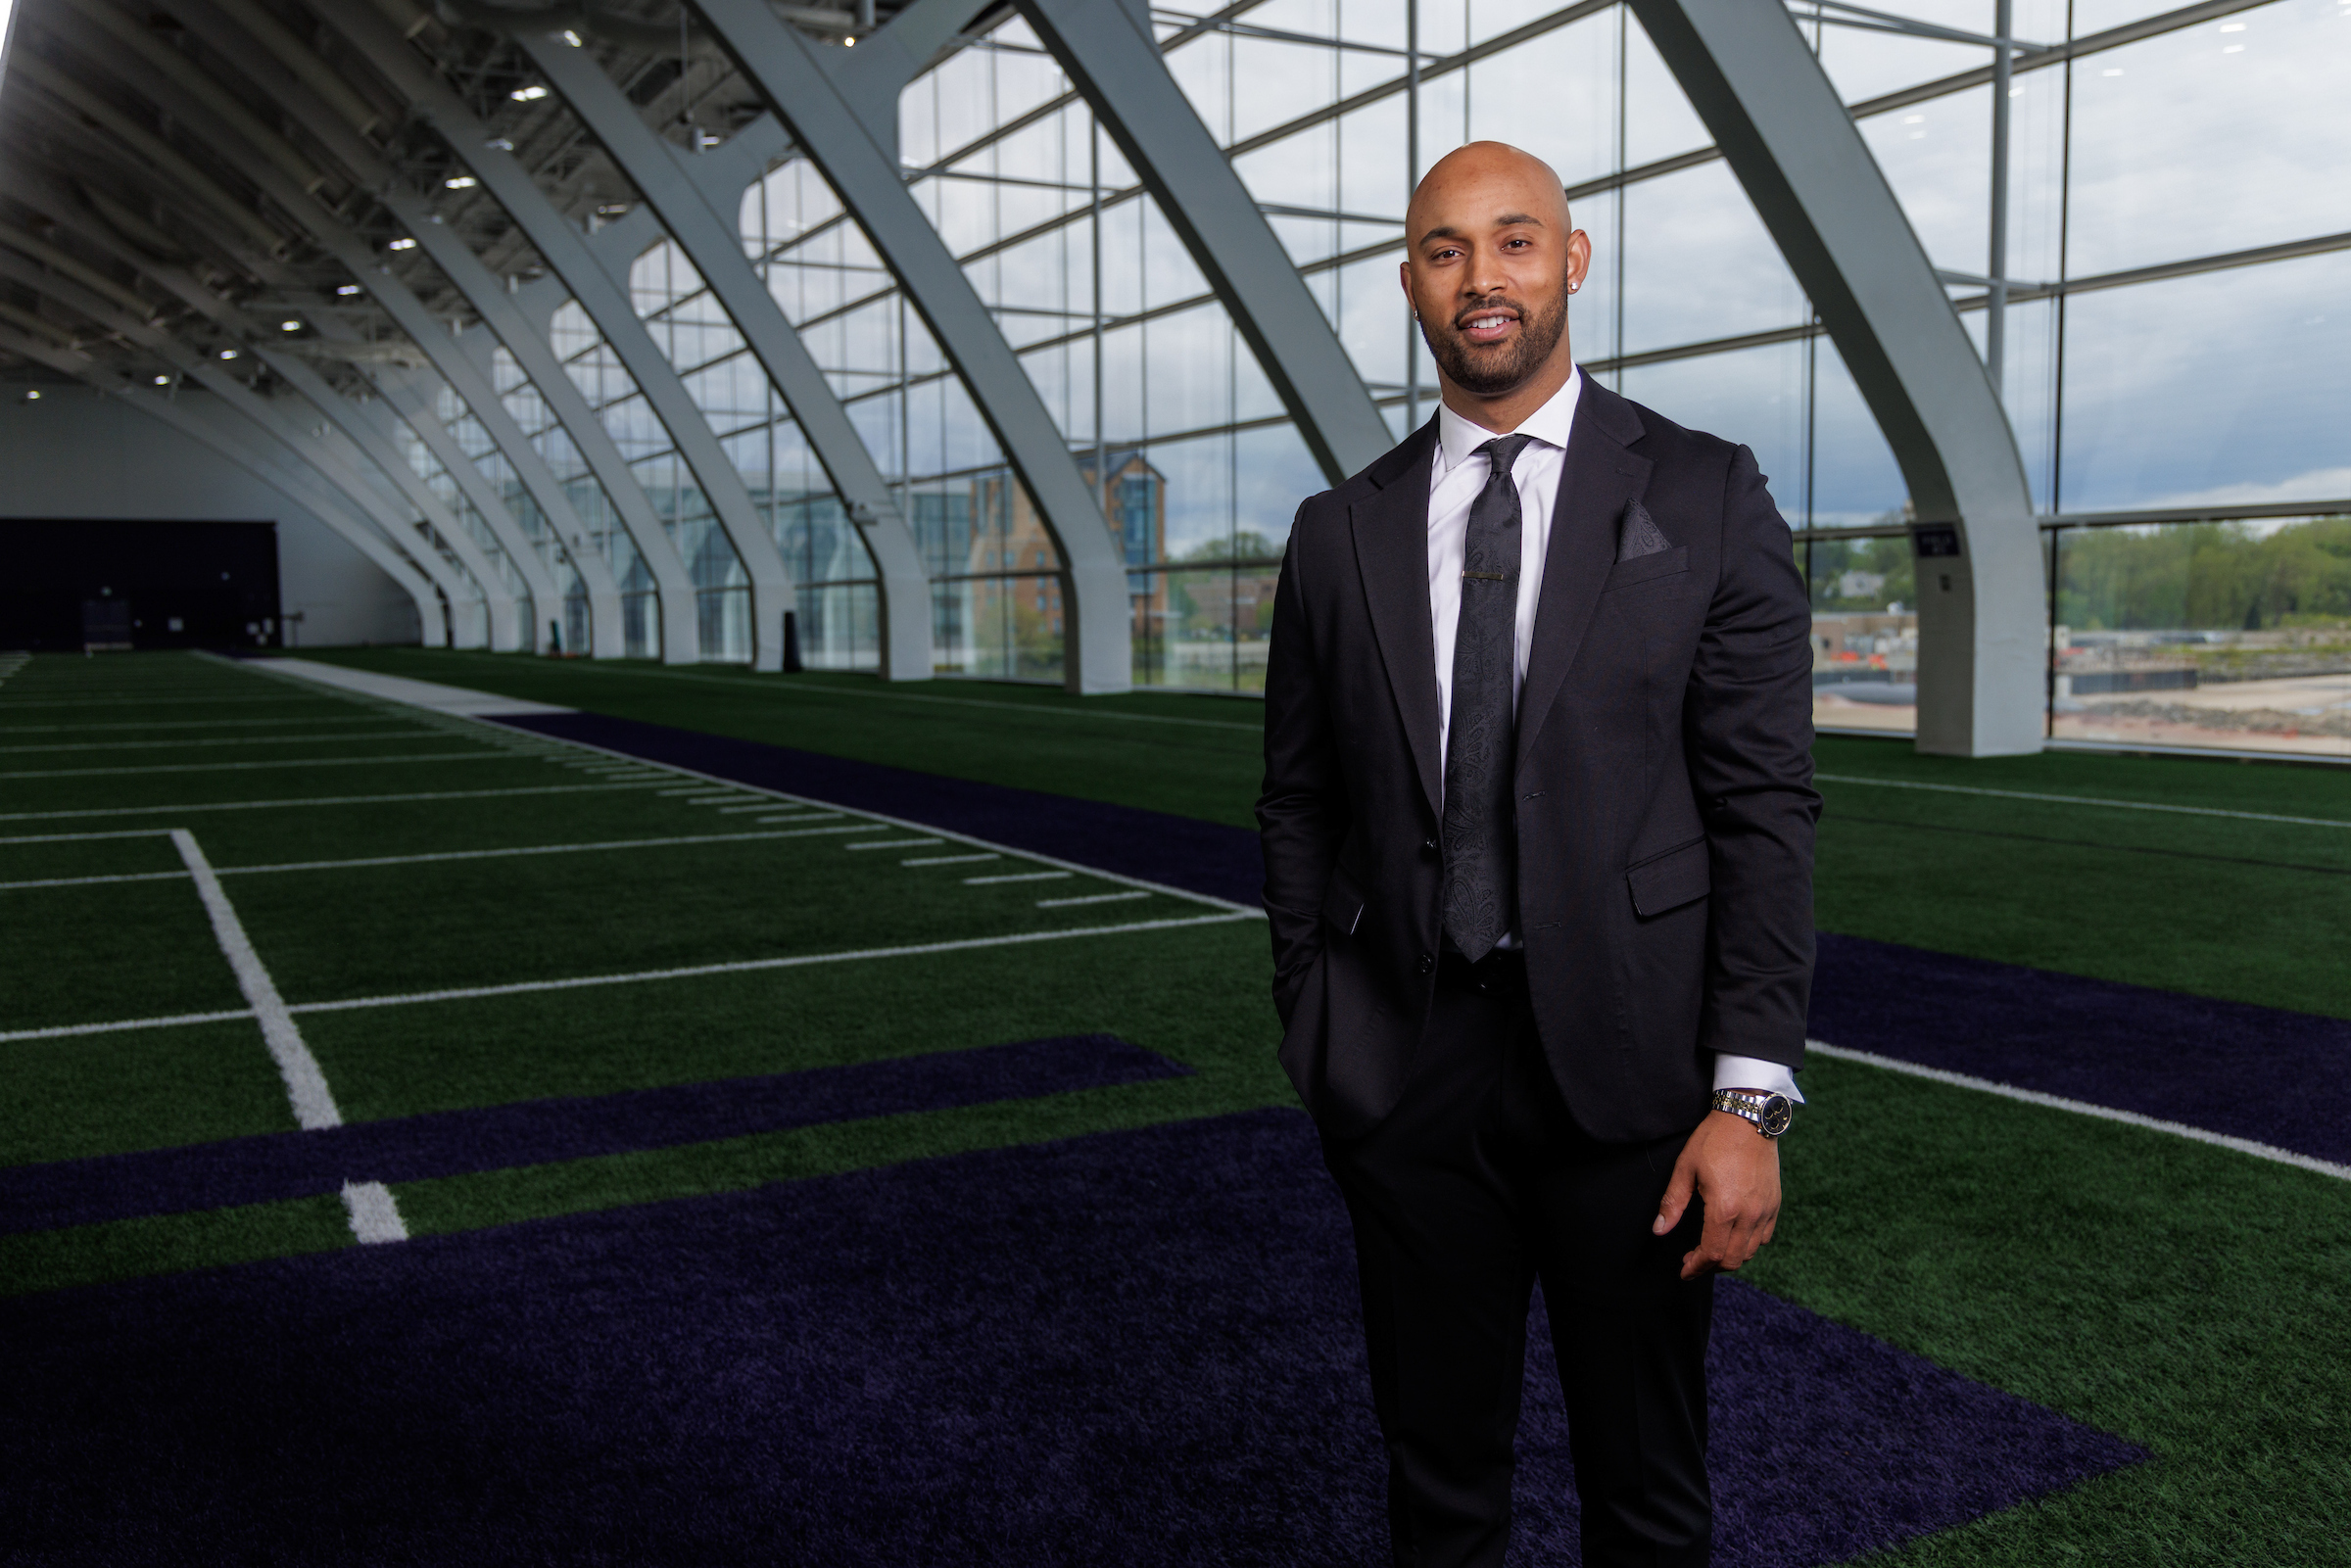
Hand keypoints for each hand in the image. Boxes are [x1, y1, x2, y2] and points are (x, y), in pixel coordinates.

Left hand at [1651, 1111, 1781, 1280]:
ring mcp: (1765, 1210)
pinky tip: (1734, 1236)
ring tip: (1711, 1249)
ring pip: (1751, 1252)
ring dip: (1730, 1257)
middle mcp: (1749, 1214)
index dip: (1696, 1267)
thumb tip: (1660, 1230)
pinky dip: (1749, 1245)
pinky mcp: (1775, 1203)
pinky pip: (1764, 1236)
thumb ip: (1673, 1203)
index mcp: (1724, 1208)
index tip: (1684, 1270)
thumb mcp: (1685, 1168)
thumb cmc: (1714, 1140)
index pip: (1711, 1253)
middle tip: (1693, 1260)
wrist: (1748, 1118)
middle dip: (1710, 1266)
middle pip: (1733, 1259)